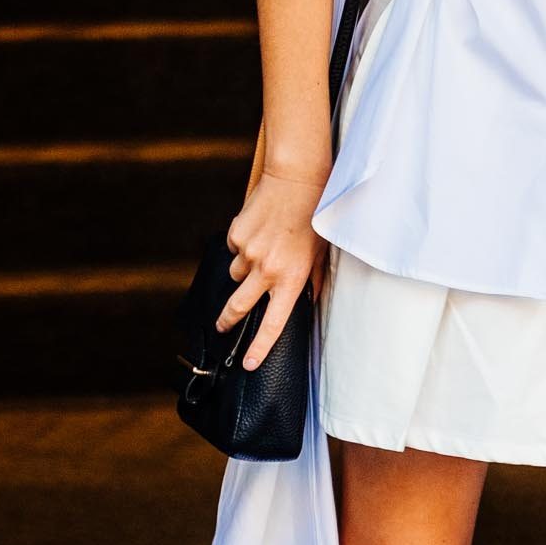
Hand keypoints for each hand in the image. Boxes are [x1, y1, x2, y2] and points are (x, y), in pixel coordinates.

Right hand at [218, 168, 330, 370]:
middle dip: (228, 320)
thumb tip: (309, 302)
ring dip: (245, 269)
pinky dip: (243, 245)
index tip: (248, 364)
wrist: (296, 180)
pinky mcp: (236, 234)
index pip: (273, 323)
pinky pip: (234, 249)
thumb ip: (313, 281)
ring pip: (236, 273)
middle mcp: (267, 270)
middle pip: (239, 306)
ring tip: (265, 247)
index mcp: (292, 279)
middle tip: (223, 326)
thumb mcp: (322, 254)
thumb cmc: (316, 217)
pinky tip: (259, 229)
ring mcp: (249, 252)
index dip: (259, 347)